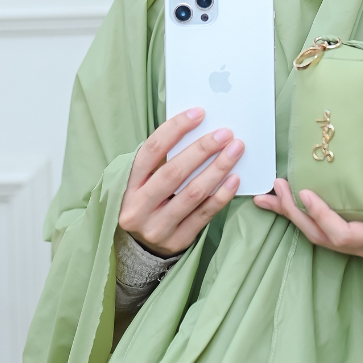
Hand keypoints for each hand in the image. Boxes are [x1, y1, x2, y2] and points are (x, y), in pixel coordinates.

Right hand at [118, 108, 242, 256]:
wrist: (140, 249)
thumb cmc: (147, 204)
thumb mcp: (143, 183)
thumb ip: (162, 161)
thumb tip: (197, 129)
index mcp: (127, 186)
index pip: (151, 151)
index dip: (175, 129)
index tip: (198, 113)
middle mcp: (138, 207)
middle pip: (174, 172)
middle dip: (202, 149)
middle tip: (225, 133)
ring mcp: (157, 227)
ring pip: (193, 193)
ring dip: (218, 169)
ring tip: (235, 150)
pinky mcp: (177, 241)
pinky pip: (205, 214)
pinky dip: (221, 195)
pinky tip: (234, 179)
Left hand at [253, 178, 362, 263]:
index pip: (344, 235)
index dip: (321, 215)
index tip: (304, 192)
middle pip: (324, 238)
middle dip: (296, 214)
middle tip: (277, 188)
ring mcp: (362, 250)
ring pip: (320, 237)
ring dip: (294, 216)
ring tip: (270, 198)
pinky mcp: (358, 242)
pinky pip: (326, 233)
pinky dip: (306, 218)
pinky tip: (288, 206)